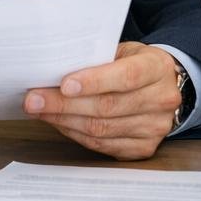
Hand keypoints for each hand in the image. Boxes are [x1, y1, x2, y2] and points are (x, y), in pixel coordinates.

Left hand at [23, 42, 183, 160]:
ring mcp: (155, 127)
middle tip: (34, 100)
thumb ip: (97, 60)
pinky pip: (103, 145)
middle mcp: (161, 100)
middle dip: (65, 105)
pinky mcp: (145, 148)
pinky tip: (60, 124)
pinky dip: (76, 135)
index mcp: (157, 68)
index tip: (64, 85)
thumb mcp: (124, 51)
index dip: (94, 81)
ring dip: (65, 121)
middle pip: (108, 107)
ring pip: (102, 129)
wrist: (166, 86)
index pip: (126, 76)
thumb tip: (52, 72)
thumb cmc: (136, 64)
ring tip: (40, 112)